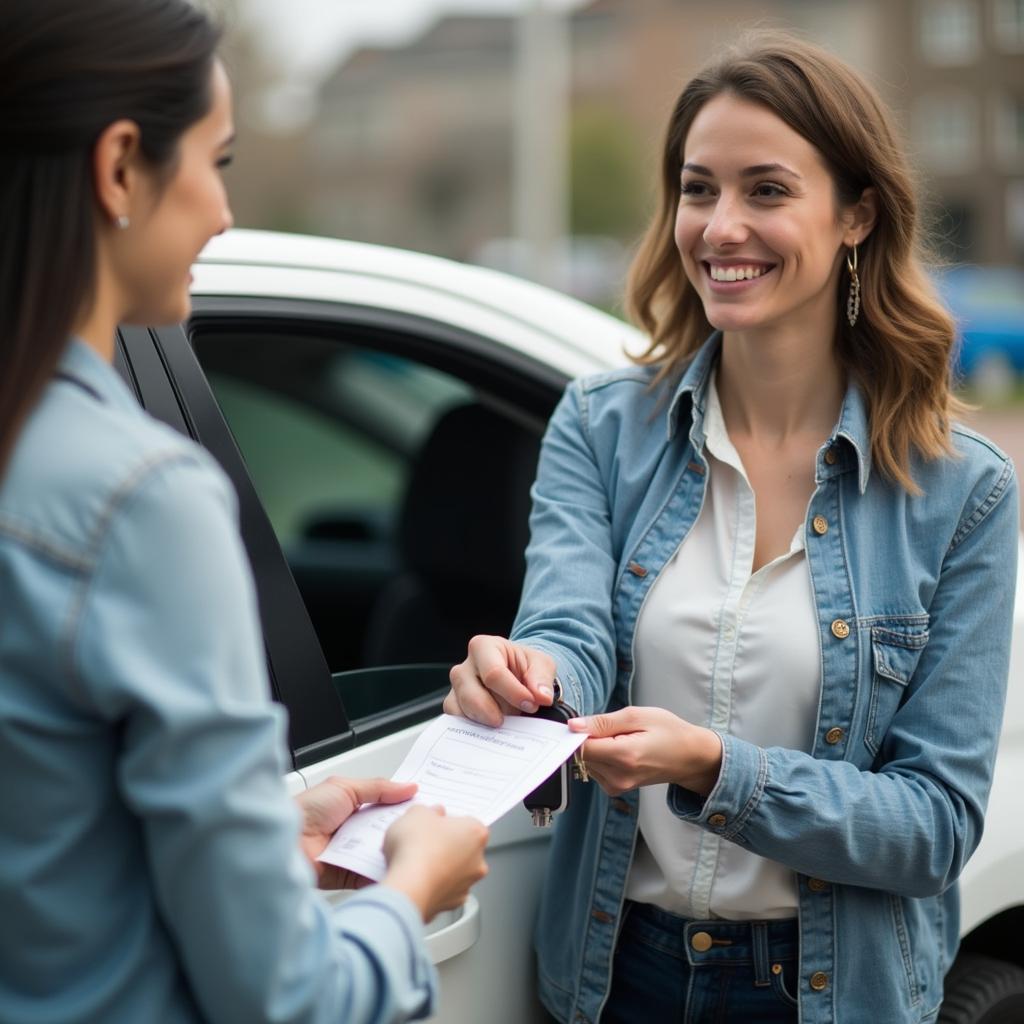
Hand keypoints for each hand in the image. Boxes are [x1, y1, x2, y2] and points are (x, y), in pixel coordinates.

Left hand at [296, 776, 416, 888]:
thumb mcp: (345, 788)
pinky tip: (395, 866)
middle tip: (425, 826)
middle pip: (387, 830)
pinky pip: (370, 874)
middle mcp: (353, 830)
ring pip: (381, 851)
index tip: (425, 805)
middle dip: (403, 829)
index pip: (385, 807)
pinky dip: (381, 871)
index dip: (403, 806)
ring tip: (413, 846)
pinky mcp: (348, 875)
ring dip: (394, 849)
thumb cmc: (305, 811)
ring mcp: (352, 853)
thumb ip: (378, 788)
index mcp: (353, 807)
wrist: (284, 843)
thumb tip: (408, 787)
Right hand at [382, 805, 489, 922]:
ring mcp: (466, 885)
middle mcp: (478, 861)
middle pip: (463, 848)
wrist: (407, 887)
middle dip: (445, 846)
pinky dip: (432, 887)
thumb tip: (432, 814)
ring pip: (454, 872)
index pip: (466, 822)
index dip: (447, 822)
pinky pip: (443, 891)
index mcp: (476, 833)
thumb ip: (429, 810)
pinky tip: (416, 880)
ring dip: (440, 868)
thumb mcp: (416, 813)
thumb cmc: (416, 848)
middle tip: (423, 843)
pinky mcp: (451, 904)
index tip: (433, 824)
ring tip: (415, 863)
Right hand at [444, 634, 555, 726]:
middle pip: (472, 695)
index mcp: (483, 647)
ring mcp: (456, 688)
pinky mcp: (453, 706)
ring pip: (463, 711)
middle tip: (516, 718)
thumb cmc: (525, 666)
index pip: (493, 673)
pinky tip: (493, 730)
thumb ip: (542, 678)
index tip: (531, 705)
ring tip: (506, 721)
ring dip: (486, 722)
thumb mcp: (541, 664)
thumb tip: (542, 696)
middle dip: (496, 712)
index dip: (513, 693)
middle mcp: (464, 666)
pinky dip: (475, 731)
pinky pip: (457, 723)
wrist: (517, 675)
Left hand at [569, 707, 722, 797]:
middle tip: (614, 729)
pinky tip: (620, 750)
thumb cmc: (668, 732)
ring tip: (621, 739)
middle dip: (589, 738)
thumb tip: (573, 726)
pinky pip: (595, 769)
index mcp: (624, 756)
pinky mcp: (615, 789)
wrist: (689, 757)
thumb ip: (602, 722)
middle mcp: (618, 777)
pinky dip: (601, 757)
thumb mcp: (637, 715)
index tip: (587, 722)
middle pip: (582, 755)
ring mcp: (617, 786)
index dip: (578, 732)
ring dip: (596, 748)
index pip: (581, 747)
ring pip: (586, 762)